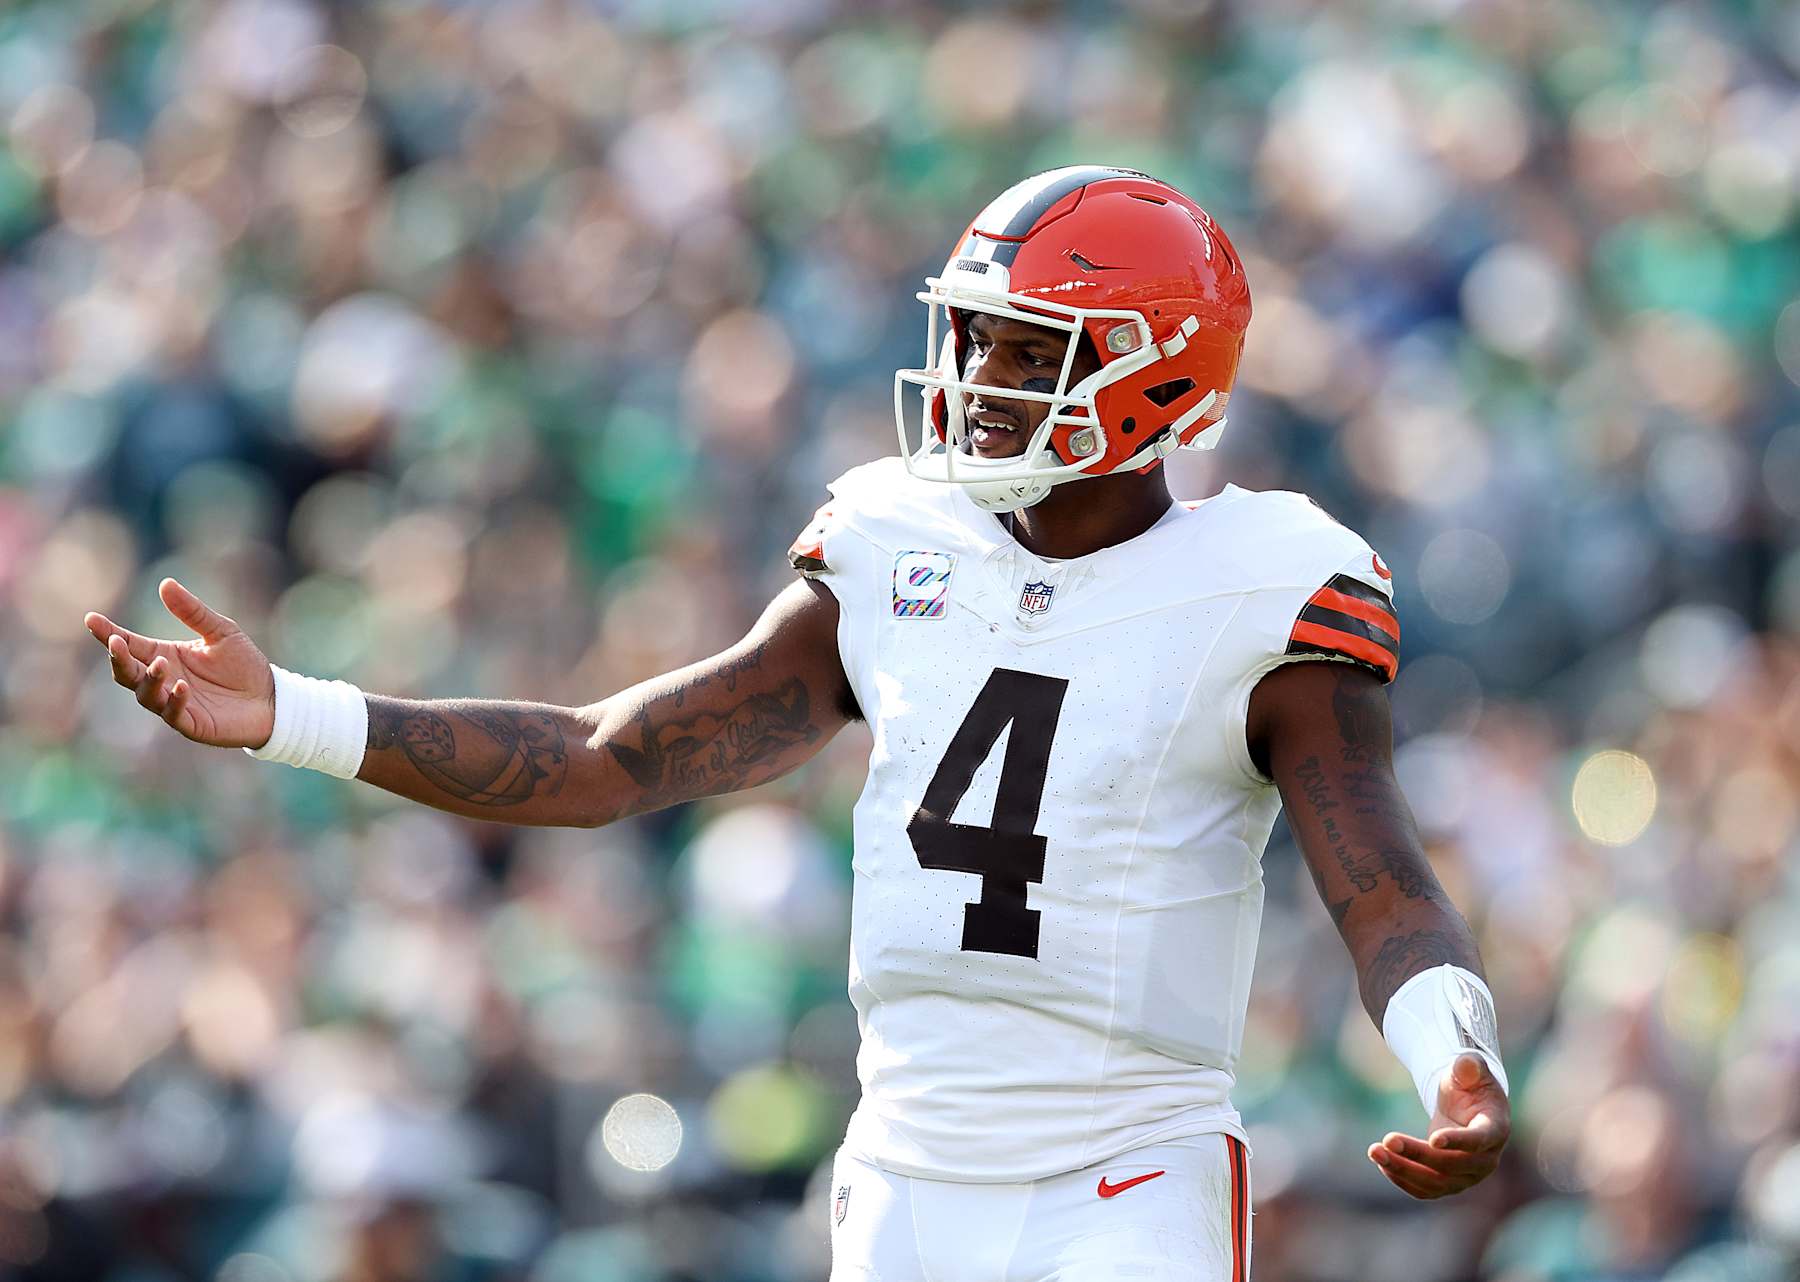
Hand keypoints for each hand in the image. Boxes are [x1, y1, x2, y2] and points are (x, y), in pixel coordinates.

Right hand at [84, 578, 276, 748]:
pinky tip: (183, 687)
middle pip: (127, 671)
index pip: (130, 644)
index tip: (91, 619)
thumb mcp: (221, 631)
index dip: (109, 633)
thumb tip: (165, 583)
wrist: (272, 697)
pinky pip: (174, 714)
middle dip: (118, 658)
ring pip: (145, 694)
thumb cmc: (244, 664)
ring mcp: (173, 703)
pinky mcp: (191, 723)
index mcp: (164, 655)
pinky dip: (174, 701)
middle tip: (116, 643)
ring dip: (148, 679)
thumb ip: (192, 611)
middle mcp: (163, 679)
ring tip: (160, 663)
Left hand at [1367, 1053, 1509, 1198]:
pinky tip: (1382, 1161)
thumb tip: (1464, 1063)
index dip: (1458, 1141)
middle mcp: (1486, 1160)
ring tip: (1375, 1151)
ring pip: (1435, 1183)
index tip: (1433, 1139)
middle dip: (1417, 1153)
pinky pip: (1425, 1190)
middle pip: (1451, 1165)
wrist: (1468, 1108)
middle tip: (1388, 1138)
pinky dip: (1401, 1178)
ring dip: (1403, 1169)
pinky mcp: (1449, 1184)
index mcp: (1495, 1129)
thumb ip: (1469, 1066)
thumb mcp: (1471, 1069)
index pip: (1479, 1140)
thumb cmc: (1470, 1085)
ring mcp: (1467, 1177)